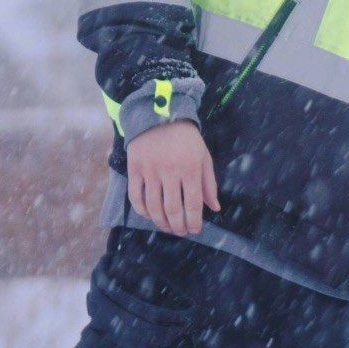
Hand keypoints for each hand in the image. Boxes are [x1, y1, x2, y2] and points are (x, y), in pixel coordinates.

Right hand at [126, 119, 217, 235]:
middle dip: (177, 226)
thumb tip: (214, 208)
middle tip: (180, 232)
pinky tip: (149, 215)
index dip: (194, 222)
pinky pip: (135, 196)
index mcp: (190, 169)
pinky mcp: (134, 169)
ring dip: (160, 222)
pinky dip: (141, 210)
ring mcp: (150, 171)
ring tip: (167, 227)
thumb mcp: (204, 157)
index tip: (195, 230)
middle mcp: (170, 172)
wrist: (159, 115)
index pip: (193, 204)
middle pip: (172, 209)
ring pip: (153, 206)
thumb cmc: (186, 139)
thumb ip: (209, 184)